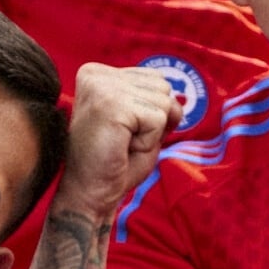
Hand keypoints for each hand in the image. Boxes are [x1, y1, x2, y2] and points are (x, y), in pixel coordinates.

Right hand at [59, 62, 183, 217]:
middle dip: (154, 121)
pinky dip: (148, 142)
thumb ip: (157, 104)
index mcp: (98, 74)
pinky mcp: (111, 104)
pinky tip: (122, 149)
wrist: (89, 195)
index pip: (155, 79)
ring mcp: (101, 87)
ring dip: (151, 133)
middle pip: (163, 87)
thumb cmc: (113, 164)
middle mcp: (96, 75)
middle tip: (122, 141)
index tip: (121, 132)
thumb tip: (179, 100)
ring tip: (121, 144)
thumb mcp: (140, 126)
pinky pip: (158, 119)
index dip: (151, 114)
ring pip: (164, 102)